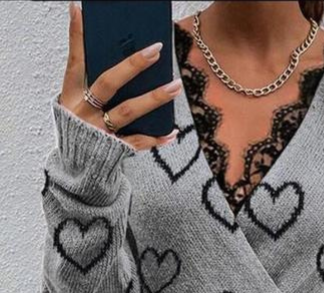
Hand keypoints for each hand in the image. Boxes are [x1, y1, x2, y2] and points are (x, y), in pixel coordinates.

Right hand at [59, 1, 181, 150]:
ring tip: (175, 86)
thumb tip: (111, 50)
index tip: (82, 10)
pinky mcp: (113, 149)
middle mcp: (83, 112)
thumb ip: (90, 79)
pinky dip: (157, 138)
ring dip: (153, 98)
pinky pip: (138, 142)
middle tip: (156, 50)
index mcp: (72, 96)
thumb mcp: (78, 103)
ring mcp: (98, 131)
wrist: (79, 169)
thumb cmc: (82, 128)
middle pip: (108, 84)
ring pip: (128, 111)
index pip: (74, 62)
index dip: (77, 37)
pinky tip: (173, 131)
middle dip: (131, 65)